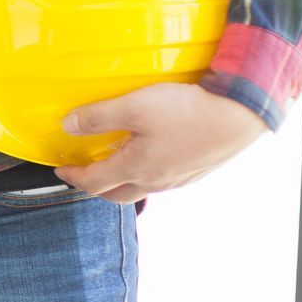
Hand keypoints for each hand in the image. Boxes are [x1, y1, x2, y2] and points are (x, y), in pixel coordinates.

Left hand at [55, 82, 269, 202]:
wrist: (241, 114)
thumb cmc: (187, 110)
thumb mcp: (135, 106)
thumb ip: (98, 117)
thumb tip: (67, 126)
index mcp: (136, 169)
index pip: (92, 183)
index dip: (71, 176)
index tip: (60, 169)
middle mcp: (156, 181)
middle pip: (115, 195)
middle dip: (94, 186)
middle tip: (83, 172)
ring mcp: (178, 180)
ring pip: (141, 189)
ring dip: (121, 181)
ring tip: (114, 162)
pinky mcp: (196, 172)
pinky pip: (162, 181)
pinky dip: (145, 174)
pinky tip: (149, 155)